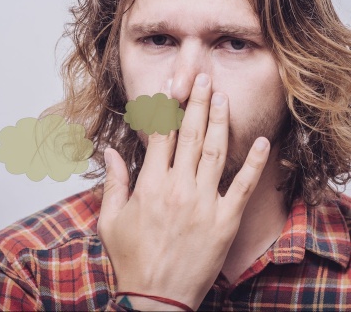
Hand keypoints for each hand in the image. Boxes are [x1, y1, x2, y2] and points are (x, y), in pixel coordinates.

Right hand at [97, 74, 269, 310]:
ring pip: (215, 152)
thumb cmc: (131, 259)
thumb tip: (110, 151)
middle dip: (197, 103)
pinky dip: (254, 163)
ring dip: (220, 122)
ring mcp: (204, 204)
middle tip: (203, 80)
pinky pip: (242, 187)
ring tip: (223, 97)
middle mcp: (178, 188)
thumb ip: (113, 182)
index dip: (165, 108)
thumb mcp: (111, 220)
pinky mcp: (224, 221)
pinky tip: (261, 141)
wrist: (156, 299)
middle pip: (190, 135)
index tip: (171, 87)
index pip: (160, 135)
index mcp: (150, 185)